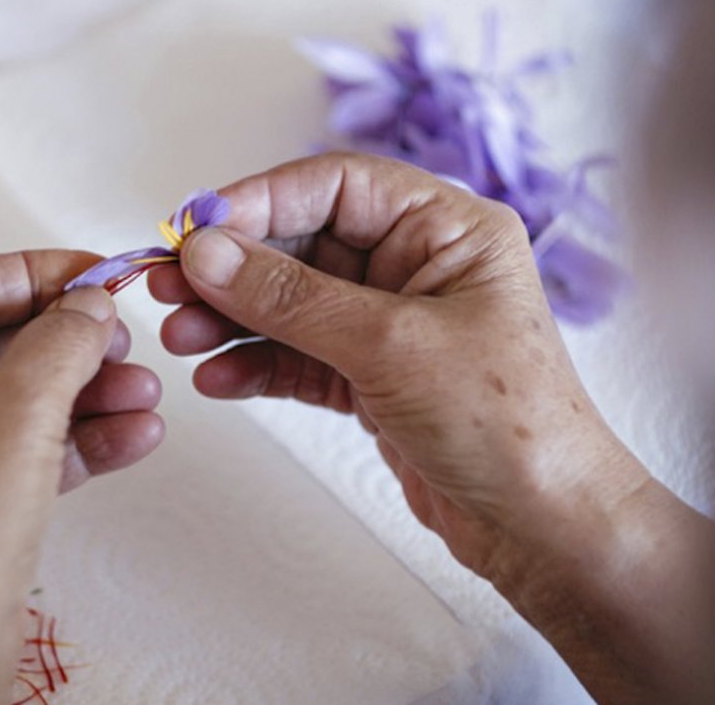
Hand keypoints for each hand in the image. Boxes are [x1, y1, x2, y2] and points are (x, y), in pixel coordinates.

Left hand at [0, 251, 162, 704]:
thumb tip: (88, 305)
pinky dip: (69, 438)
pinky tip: (131, 436)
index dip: (36, 272)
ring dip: (82, 392)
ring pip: (9, 395)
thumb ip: (62, 338)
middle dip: (70, 343)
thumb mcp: (20, 408)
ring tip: (144, 395)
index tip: (95, 276)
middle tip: (122, 342)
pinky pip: (12, 446)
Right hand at [150, 153, 709, 700]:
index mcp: (446, 228)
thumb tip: (205, 252)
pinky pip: (299, 354)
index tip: (194, 228)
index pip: (336, 185)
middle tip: (169, 286)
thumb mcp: (390, 345)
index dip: (259, 200)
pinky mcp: (372, 377)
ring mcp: (392, 323)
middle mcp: (417, 265)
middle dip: (234, 266)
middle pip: (304, 243)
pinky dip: (257, 363)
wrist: (545, 529)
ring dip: (233, 317)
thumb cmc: (505, 423)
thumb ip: (291, 296)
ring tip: (180, 337)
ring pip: (292, 302)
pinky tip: (218, 377)